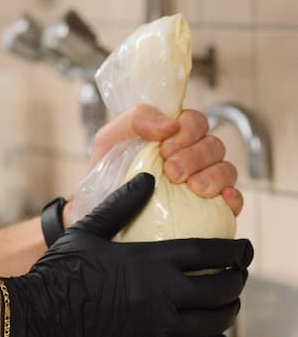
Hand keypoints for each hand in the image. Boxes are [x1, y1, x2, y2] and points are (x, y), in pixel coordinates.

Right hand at [5, 173, 252, 336]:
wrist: (35, 317)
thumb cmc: (57, 272)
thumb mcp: (88, 230)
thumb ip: (121, 204)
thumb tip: (147, 178)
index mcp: (149, 261)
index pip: (209, 253)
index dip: (234, 251)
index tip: (244, 249)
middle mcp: (160, 295)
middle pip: (219, 288)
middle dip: (237, 280)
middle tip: (239, 275)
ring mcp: (155, 328)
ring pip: (212, 322)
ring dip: (228, 312)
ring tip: (229, 304)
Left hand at [90, 102, 242, 215]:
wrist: (101, 217)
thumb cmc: (107, 175)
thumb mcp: (110, 139)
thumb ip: (137, 118)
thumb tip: (169, 123)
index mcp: (173, 137)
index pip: (196, 121)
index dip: (187, 130)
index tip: (165, 147)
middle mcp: (193, 158)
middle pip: (214, 145)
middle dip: (194, 156)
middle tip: (172, 172)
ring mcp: (204, 184)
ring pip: (227, 170)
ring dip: (213, 176)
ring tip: (191, 188)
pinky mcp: (211, 211)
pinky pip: (235, 200)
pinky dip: (233, 197)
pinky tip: (221, 199)